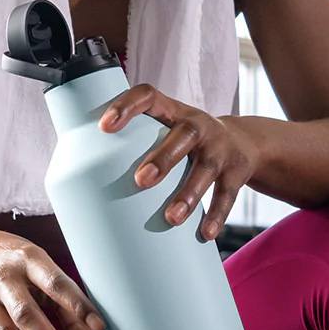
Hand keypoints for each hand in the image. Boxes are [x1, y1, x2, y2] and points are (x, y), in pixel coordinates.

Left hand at [99, 83, 261, 240]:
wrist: (244, 144)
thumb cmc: (187, 143)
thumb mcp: (166, 131)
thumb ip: (135, 146)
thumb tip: (83, 186)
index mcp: (173, 111)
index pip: (148, 96)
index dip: (127, 106)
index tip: (105, 126)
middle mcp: (198, 126)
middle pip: (183, 136)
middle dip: (163, 158)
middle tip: (141, 181)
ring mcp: (220, 148)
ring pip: (206, 169)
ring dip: (189, 194)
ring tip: (171, 218)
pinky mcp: (237, 172)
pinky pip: (227, 195)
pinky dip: (216, 215)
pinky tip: (205, 233)